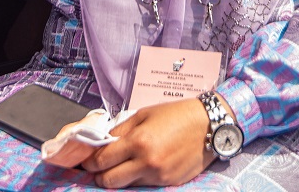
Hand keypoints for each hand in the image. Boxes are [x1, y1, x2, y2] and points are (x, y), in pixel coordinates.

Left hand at [81, 98, 216, 187]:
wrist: (210, 125)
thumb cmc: (177, 114)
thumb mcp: (145, 114)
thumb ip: (121, 130)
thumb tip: (103, 142)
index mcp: (138, 141)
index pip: (101, 161)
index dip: (90, 162)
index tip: (88, 160)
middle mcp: (146, 162)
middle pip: (108, 181)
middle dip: (100, 176)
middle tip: (101, 168)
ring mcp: (158, 176)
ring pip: (126, 187)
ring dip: (119, 178)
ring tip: (123, 166)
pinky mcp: (169, 183)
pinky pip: (144, 186)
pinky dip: (138, 179)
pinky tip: (142, 167)